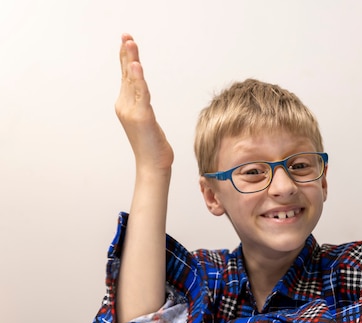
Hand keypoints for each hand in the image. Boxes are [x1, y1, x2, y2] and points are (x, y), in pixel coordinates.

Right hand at [115, 33, 173, 172]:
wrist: (152, 165)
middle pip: (126, 74)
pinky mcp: (142, 117)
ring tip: (130, 44)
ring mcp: (132, 111)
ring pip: (132, 81)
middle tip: (126, 36)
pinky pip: (141, 94)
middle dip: (126, 53)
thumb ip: (142, 102)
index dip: (126, 57)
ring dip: (131, 60)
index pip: (126, 76)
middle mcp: (125, 106)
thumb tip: (142, 90)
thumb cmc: (152, 145)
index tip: (127, 40)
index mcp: (126, 105)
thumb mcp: (146, 119)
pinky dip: (138, 80)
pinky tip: (136, 67)